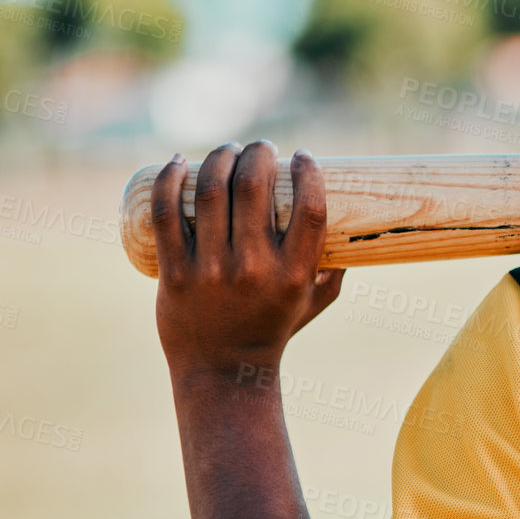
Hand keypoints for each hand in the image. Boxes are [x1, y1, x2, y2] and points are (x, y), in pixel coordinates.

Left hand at [152, 141, 344, 380]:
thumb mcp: (314, 301)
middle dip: (258, 153)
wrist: (223, 370)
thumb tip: (352, 227)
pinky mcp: (175, 272)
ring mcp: (211, 270)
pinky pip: (167, 215)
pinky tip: (178, 161)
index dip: (308, 172)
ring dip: (220, 157)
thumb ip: (334, 268)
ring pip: (211, 192)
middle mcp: (254, 269)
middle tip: (261, 148)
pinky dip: (170, 180)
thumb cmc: (275, 328)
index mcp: (295, 274)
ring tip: (228, 150)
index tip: (303, 156)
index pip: (309, 208)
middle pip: (254, 187)